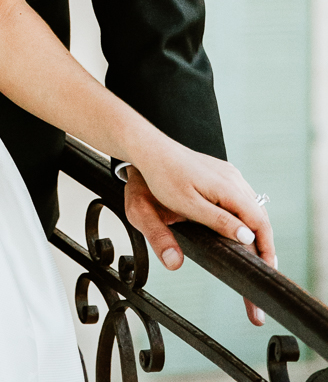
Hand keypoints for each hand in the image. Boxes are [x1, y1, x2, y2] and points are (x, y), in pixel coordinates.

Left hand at [125, 151, 274, 326]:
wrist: (150, 150)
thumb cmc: (163, 176)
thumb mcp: (187, 205)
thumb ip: (218, 223)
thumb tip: (246, 239)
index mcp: (228, 187)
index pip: (260, 221)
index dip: (267, 247)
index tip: (268, 269)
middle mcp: (233, 178)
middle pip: (260, 215)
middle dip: (265, 243)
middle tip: (264, 268)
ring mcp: (228, 174)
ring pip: (252, 207)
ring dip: (256, 230)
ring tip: (255, 254)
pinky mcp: (220, 173)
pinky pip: (241, 198)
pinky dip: (246, 217)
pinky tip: (239, 230)